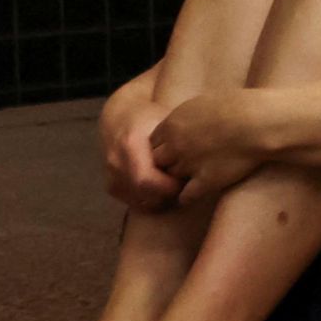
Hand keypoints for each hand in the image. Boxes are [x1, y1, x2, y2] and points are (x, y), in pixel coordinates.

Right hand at [101, 97, 183, 211]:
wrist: (119, 119)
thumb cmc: (149, 117)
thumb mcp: (165, 119)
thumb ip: (180, 137)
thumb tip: (208, 150)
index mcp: (129, 145)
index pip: (146, 179)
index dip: (169, 186)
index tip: (189, 179)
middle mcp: (116, 163)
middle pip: (145, 194)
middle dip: (170, 194)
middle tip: (188, 185)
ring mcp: (112, 177)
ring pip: (141, 202)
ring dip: (163, 199)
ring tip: (178, 185)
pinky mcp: (112, 187)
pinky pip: (135, 203)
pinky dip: (153, 200)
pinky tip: (167, 189)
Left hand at [149, 92, 265, 206]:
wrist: (258, 123)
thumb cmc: (238, 106)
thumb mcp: (202, 102)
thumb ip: (185, 116)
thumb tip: (183, 122)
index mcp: (172, 125)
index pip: (152, 143)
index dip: (163, 147)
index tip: (173, 149)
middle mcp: (175, 146)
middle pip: (157, 162)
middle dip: (166, 164)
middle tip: (178, 165)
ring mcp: (189, 166)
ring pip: (169, 179)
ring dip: (176, 180)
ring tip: (185, 181)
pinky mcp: (205, 182)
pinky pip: (186, 196)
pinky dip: (187, 197)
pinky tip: (194, 194)